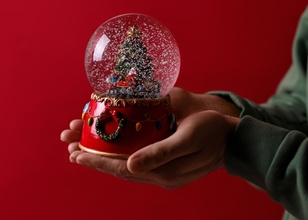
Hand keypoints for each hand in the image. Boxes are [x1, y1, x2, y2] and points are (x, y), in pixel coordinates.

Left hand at [60, 87, 240, 188]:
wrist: (234, 140)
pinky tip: (112, 151)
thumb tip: (130, 166)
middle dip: (95, 160)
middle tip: (72, 151)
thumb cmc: (213, 131)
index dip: (98, 161)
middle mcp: (160, 176)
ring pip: (126, 167)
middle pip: (120, 169)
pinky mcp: (166, 166)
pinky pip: (137, 162)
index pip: (122, 168)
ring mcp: (163, 172)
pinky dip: (120, 157)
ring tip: (84, 152)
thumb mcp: (188, 138)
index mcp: (164, 171)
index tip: (76, 154)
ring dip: (105, 159)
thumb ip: (160, 153)